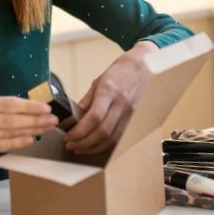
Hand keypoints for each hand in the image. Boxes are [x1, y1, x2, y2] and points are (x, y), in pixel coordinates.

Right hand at [0, 93, 57, 161]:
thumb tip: (28, 107)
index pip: (8, 104)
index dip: (28, 106)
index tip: (45, 107)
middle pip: (10, 119)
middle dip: (34, 119)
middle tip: (52, 119)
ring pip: (7, 132)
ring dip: (30, 131)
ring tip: (46, 128)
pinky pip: (0, 145)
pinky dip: (16, 143)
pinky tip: (30, 140)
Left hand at [64, 40, 157, 154]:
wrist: (145, 66)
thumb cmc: (120, 72)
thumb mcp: (99, 81)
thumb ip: (87, 100)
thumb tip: (73, 116)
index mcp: (109, 91)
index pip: (94, 118)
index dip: (80, 131)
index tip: (68, 135)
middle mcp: (121, 104)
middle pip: (103, 132)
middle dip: (84, 142)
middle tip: (70, 144)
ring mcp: (131, 113)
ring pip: (113, 139)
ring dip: (94, 148)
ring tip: (80, 148)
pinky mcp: (136, 120)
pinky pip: (121, 138)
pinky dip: (107, 146)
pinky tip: (96, 146)